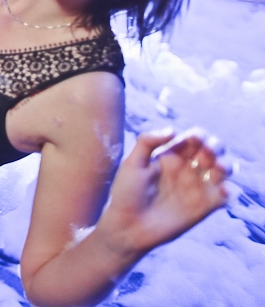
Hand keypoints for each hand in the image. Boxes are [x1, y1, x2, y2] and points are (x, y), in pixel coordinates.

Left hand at [102, 129, 227, 254]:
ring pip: (223, 170)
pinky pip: (225, 196)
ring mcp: (197, 188)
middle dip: (216, 146)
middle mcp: (187, 169)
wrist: (128, 227)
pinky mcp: (204, 207)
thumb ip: (147, 142)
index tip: (194, 139)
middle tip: (207, 152)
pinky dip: (230, 191)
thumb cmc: (126, 194)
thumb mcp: (132, 164)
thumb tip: (173, 130)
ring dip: (226, 165)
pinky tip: (221, 190)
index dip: (198, 135)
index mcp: (171, 156)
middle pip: (213, 151)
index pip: (193, 139)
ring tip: (217, 168)